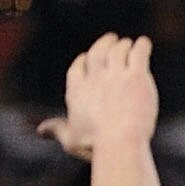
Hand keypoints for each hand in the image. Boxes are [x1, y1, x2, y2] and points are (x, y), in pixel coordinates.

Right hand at [40, 33, 159, 162]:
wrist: (119, 143)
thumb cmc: (94, 146)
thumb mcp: (70, 139)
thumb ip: (56, 130)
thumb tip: (40, 131)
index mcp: (77, 90)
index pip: (78, 67)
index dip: (84, 61)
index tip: (87, 58)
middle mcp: (94, 78)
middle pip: (97, 52)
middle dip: (103, 44)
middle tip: (112, 39)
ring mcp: (115, 75)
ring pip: (118, 50)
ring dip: (123, 45)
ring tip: (129, 44)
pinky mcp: (136, 76)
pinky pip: (138, 52)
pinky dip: (141, 46)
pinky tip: (144, 44)